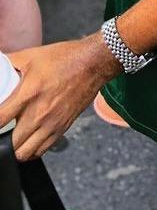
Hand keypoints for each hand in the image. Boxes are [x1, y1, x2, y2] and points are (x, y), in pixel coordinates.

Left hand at [0, 34, 120, 159]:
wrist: (93, 63)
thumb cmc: (65, 58)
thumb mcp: (31, 56)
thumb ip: (9, 62)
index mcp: (28, 94)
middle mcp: (39, 114)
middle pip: (10, 144)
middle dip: (2, 139)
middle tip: (3, 129)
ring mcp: (52, 123)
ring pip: (25, 153)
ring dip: (16, 148)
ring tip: (13, 139)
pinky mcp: (63, 127)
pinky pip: (42, 150)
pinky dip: (32, 150)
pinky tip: (28, 141)